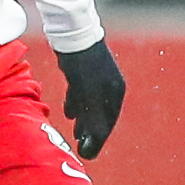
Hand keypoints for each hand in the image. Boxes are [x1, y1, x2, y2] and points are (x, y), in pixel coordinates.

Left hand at [54, 40, 124, 159]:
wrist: (73, 31)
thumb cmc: (82, 64)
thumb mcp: (88, 94)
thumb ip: (92, 118)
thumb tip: (92, 142)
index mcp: (115, 91)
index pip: (108, 122)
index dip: (97, 139)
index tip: (87, 153)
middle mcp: (110, 85)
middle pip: (101, 114)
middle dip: (91, 132)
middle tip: (80, 147)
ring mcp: (98, 77)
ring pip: (91, 104)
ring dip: (84, 120)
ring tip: (75, 133)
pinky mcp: (84, 70)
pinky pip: (83, 92)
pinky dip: (78, 104)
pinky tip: (69, 112)